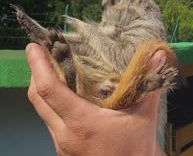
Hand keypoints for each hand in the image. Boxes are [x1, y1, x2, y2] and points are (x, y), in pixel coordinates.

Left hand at [25, 43, 165, 155]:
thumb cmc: (136, 149)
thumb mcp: (145, 115)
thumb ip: (149, 83)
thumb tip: (158, 55)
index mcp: (81, 122)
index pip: (49, 90)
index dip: (38, 66)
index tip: (34, 47)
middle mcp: (64, 133)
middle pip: (37, 99)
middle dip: (36, 72)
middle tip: (42, 52)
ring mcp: (61, 143)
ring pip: (41, 111)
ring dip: (43, 88)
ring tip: (53, 69)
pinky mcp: (63, 148)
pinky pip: (49, 121)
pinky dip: (51, 103)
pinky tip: (65, 95)